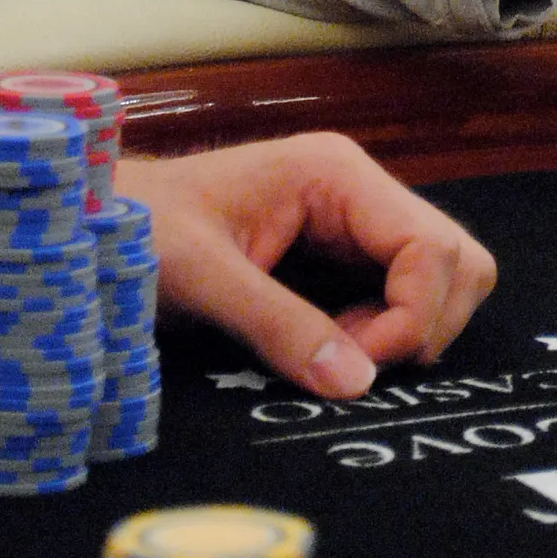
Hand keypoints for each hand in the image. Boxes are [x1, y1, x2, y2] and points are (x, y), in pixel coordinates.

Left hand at [116, 134, 496, 396]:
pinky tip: (333, 347)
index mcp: (336, 173)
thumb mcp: (200, 276)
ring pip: (443, 277)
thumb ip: (276, 325)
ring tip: (338, 352)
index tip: (360, 365)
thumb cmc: (139, 228)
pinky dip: (389, 332)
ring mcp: (358, 219)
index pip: (430, 248)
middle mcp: (360, 189)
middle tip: (354, 359)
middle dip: (424, 323)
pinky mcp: (346, 252)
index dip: (412, 317)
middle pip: (456, 258)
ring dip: (410, 329)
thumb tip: (356, 384)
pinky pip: (405, 293)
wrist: (100, 217)